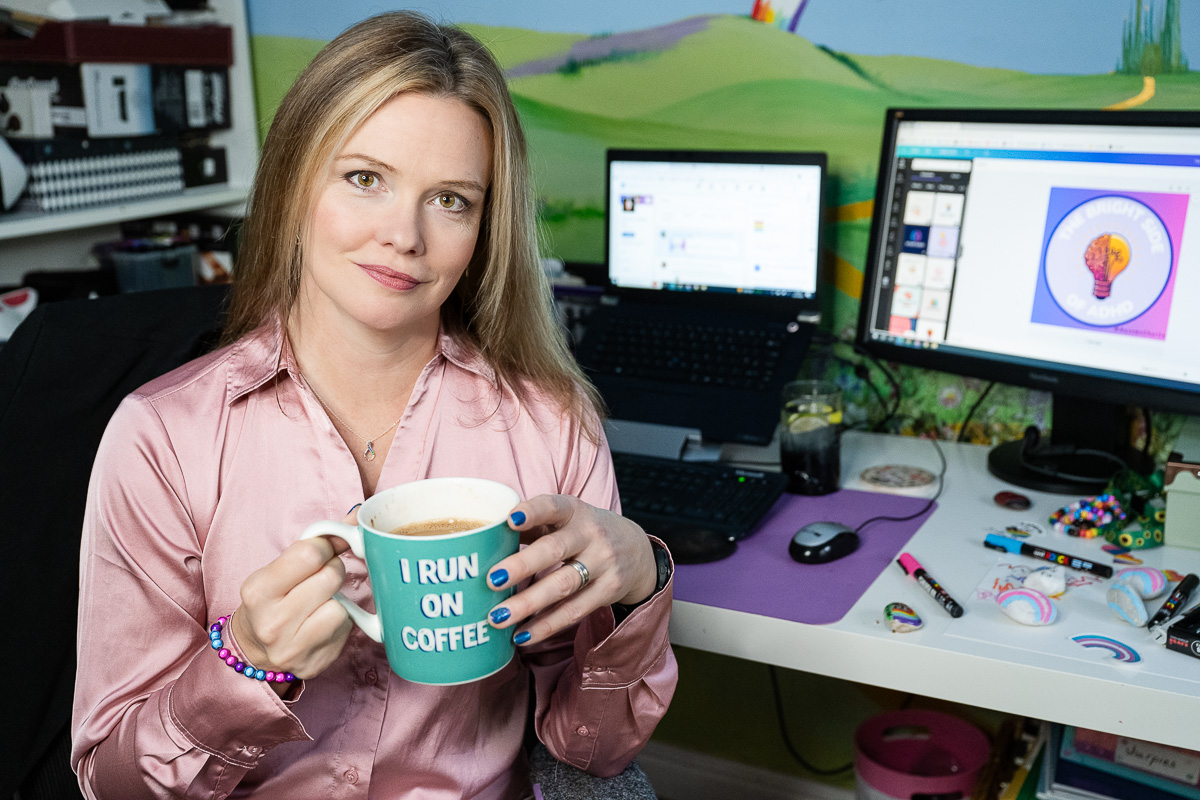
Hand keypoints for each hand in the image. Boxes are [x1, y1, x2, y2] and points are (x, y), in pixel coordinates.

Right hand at [231, 509, 356, 690]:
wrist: (254, 650)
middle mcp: (272, 622)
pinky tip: (322, 623)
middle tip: (320, 578)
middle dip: (332, 571)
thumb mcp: (281, 568)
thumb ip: (320, 542)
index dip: (325, 547)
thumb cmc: (273, 599)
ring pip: (340, 607)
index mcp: (258, 590)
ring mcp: (292, 648)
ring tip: (319, 603)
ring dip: (337, 600)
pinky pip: (345, 630)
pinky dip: (340, 622)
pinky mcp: (313, 665)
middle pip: (330, 578)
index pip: (309, 554)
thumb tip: (360, 516)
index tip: (322, 551)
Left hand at [485, 495, 656, 645]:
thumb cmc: (585, 532)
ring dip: (528, 603)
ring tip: (497, 617)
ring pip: (563, 585)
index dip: (532, 512)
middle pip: (555, 549)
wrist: (637, 550)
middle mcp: (591, 534)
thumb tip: (486, 537)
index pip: (552, 506)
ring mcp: (604, 562)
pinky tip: (521, 635)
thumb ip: (531, 525)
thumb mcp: (565, 519)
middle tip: (491, 580)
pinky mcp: (609, 589)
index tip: (509, 520)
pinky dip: (546, 625)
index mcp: (574, 510)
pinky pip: (574, 610)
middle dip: (522, 565)